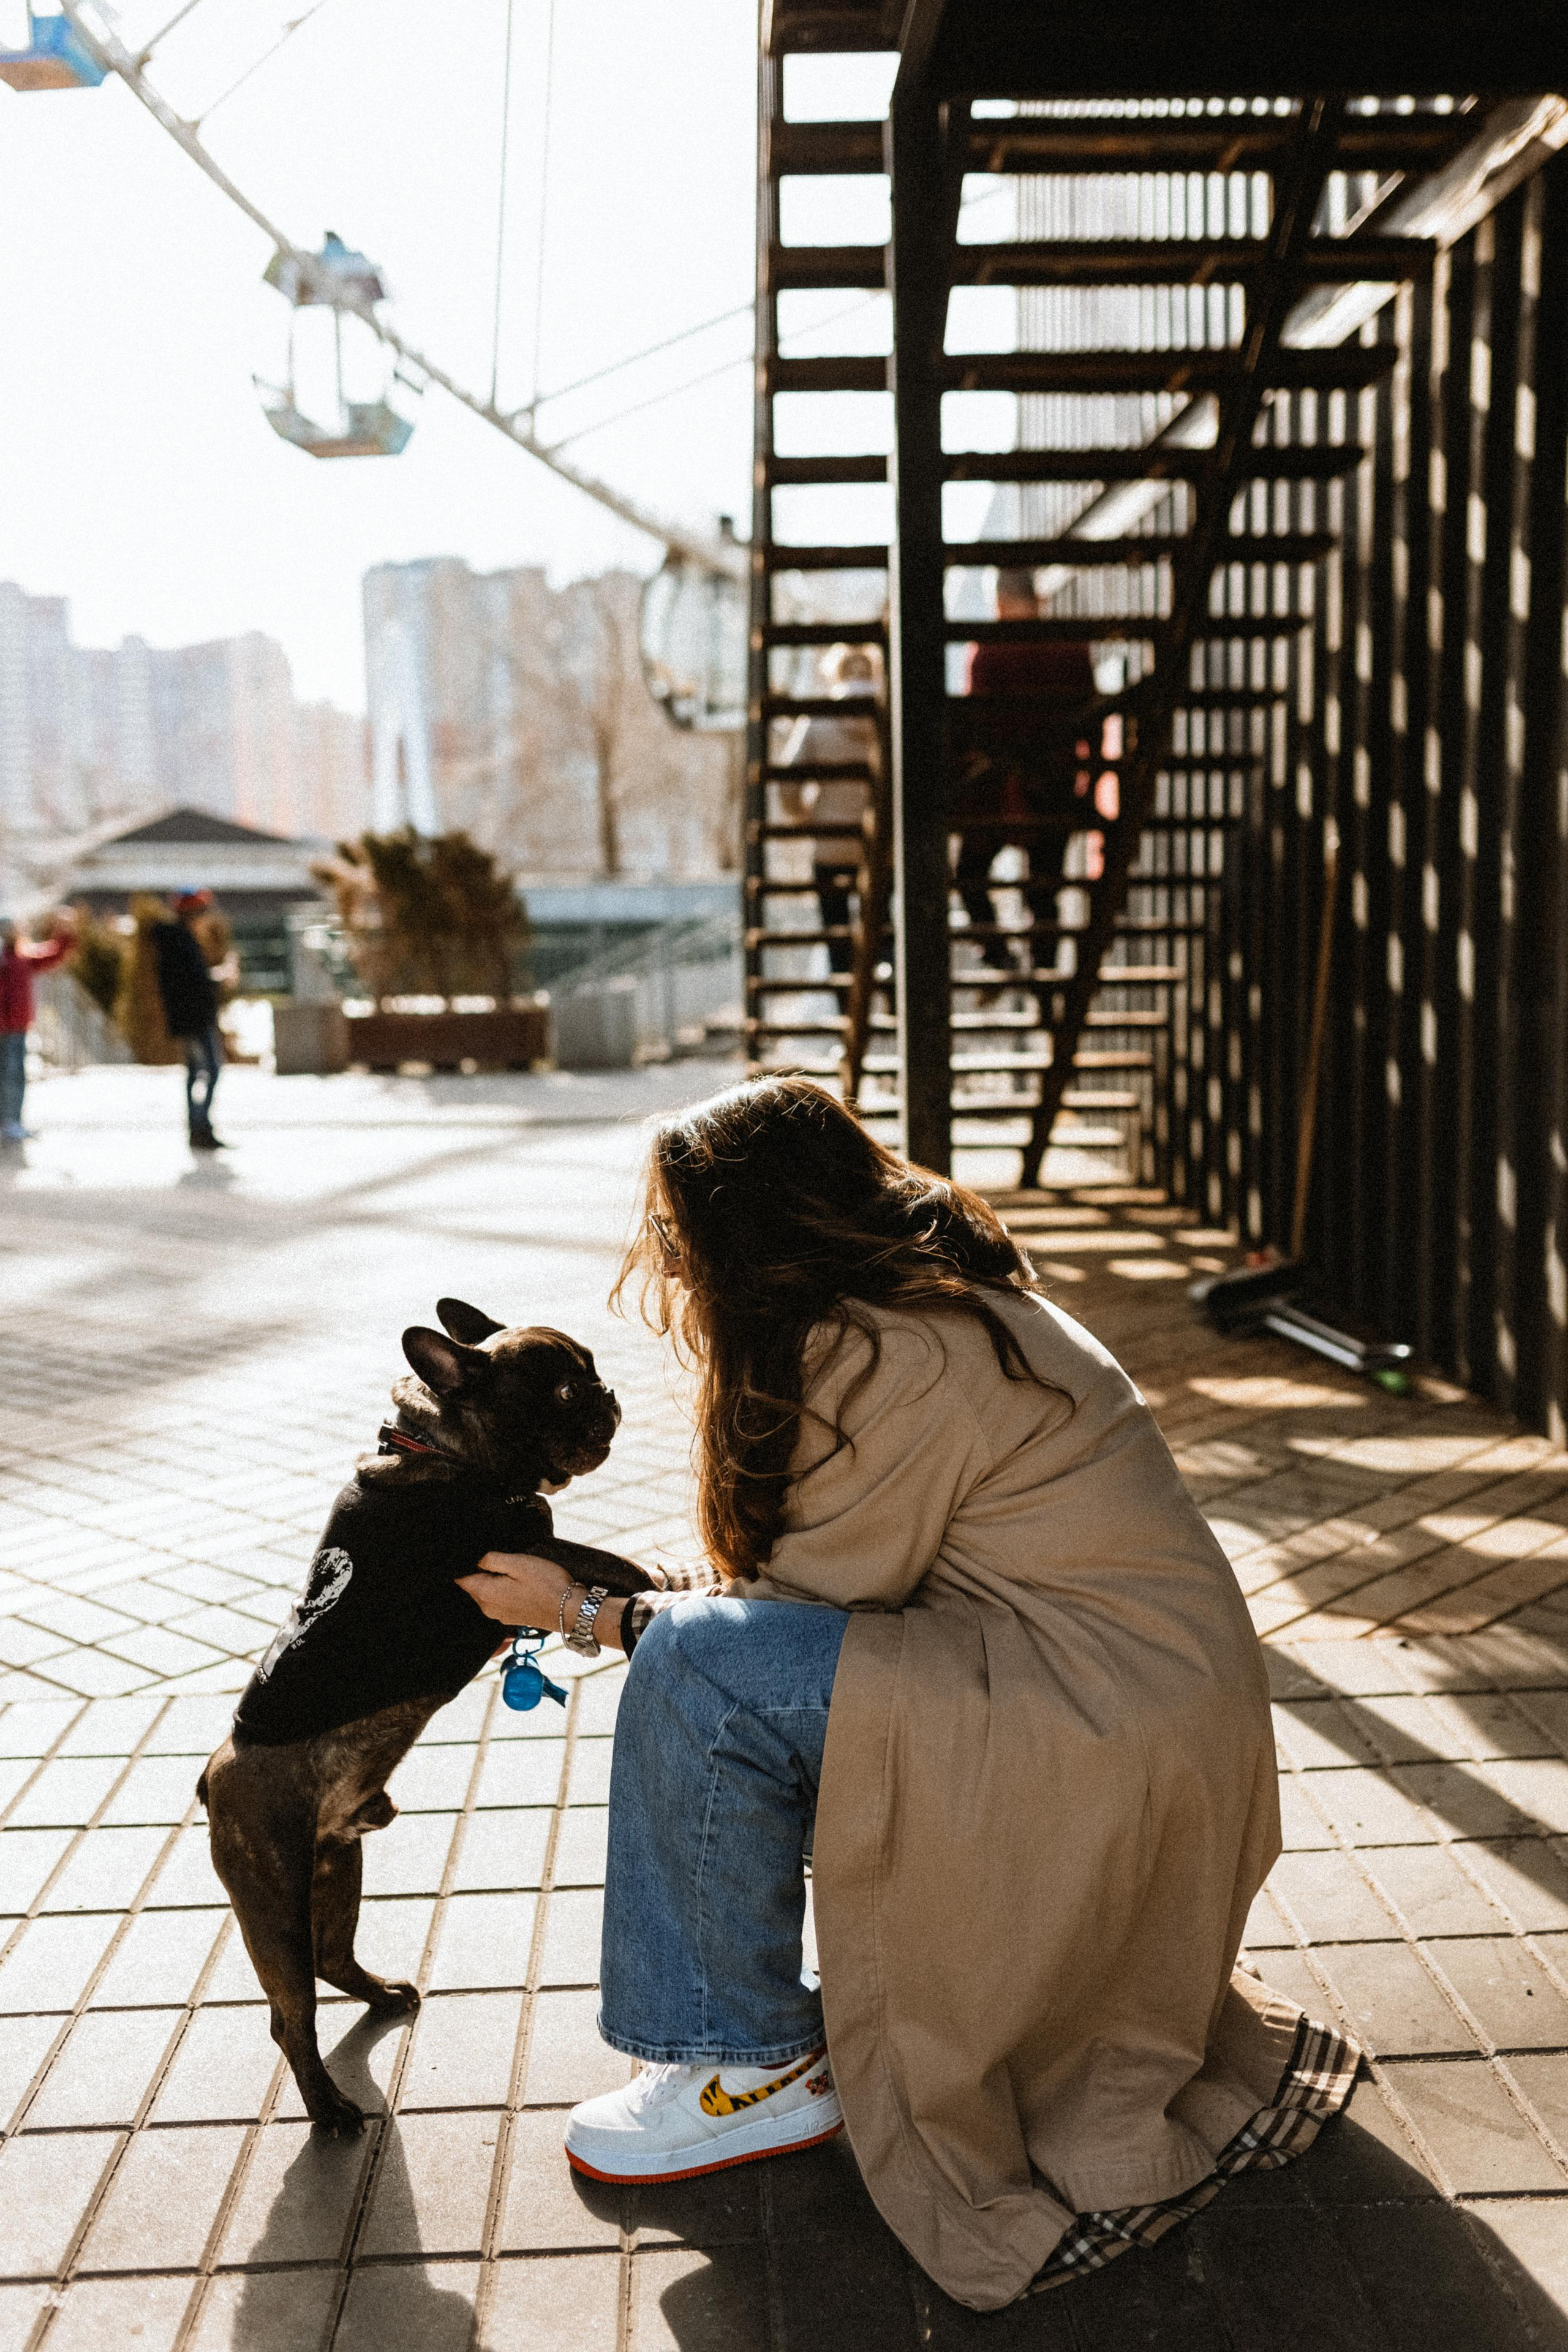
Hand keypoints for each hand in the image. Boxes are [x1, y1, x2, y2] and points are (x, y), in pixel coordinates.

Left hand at [457, 1550, 573, 1631]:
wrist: (571, 1610)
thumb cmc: (546, 1584)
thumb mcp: (518, 1563)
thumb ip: (491, 1559)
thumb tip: (474, 1558)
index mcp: (485, 1594)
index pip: (461, 1578)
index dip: (466, 1564)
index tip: (479, 1555)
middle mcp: (488, 1608)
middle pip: (474, 1585)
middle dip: (482, 1571)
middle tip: (503, 1559)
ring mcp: (500, 1615)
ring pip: (488, 1592)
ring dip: (496, 1580)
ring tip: (515, 1570)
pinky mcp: (512, 1617)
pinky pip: (500, 1600)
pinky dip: (506, 1590)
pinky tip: (522, 1583)